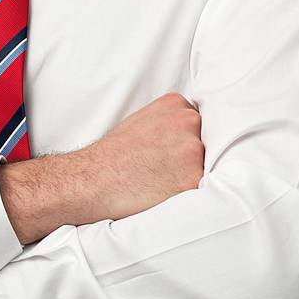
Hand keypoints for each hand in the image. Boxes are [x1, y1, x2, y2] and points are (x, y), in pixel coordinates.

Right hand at [1, 91, 206, 242]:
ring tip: (160, 181)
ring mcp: (193, 149)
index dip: (185, 141)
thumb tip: (191, 135)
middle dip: (190, 157)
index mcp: (175, 104)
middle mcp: (188, 121)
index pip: (199, 122)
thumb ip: (170, 123)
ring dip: (190, 175)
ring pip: (206, 166)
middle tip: (162, 168)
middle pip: (207, 141)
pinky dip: (187, 194)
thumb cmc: (111, 156)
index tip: (169, 153)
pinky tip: (163, 192)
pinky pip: (202, 188)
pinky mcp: (194, 178)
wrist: (91, 179)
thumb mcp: (141, 122)